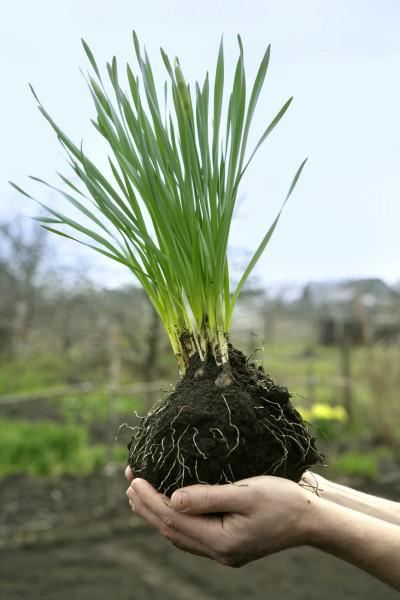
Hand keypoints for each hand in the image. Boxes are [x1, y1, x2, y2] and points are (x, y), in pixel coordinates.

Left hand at [125, 472, 314, 566]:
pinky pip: (192, 535)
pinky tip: (169, 507)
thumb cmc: (282, 500)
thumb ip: (208, 497)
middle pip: (171, 529)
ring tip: (138, 494)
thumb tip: (171, 498)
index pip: (173, 519)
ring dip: (156, 514)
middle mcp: (219, 552)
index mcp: (221, 540)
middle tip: (129, 481)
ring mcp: (224, 552)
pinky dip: (174, 520)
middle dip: (146, 506)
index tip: (133, 476)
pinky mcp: (229, 545)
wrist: (311, 519)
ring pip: (179, 534)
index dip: (149, 498)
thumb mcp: (246, 492)